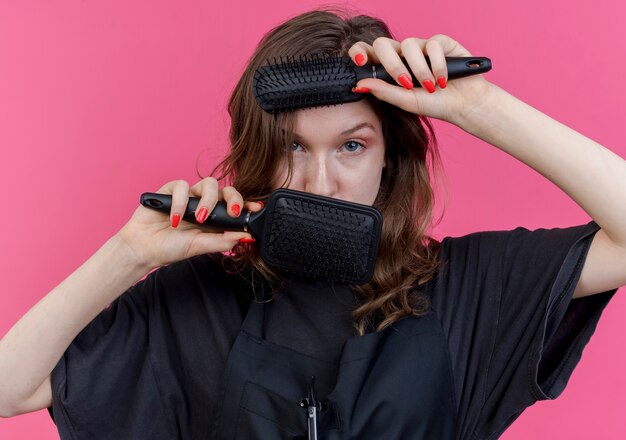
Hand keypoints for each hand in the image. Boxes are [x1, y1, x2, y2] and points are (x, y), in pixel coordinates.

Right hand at [117, 178, 262, 268]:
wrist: (143, 249)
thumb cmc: (171, 248)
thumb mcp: (201, 246)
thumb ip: (223, 241)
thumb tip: (246, 237)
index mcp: (215, 218)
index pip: (235, 206)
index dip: (247, 205)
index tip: (257, 209)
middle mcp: (205, 204)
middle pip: (226, 190)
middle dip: (234, 199)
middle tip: (232, 213)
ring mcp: (189, 196)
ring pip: (208, 183)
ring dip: (207, 200)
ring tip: (200, 218)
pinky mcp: (171, 190)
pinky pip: (182, 186)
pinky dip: (180, 202)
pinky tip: (175, 219)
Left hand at [349, 35, 494, 123]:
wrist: (463, 104)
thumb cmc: (434, 103)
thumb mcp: (406, 101)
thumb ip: (383, 92)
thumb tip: (359, 84)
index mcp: (389, 68)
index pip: (368, 52)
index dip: (359, 52)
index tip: (361, 62)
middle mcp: (402, 55)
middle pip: (383, 43)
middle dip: (392, 64)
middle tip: (405, 83)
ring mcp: (420, 47)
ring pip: (408, 44)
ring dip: (419, 69)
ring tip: (430, 86)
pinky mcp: (440, 42)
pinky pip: (432, 44)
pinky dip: (437, 65)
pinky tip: (444, 79)